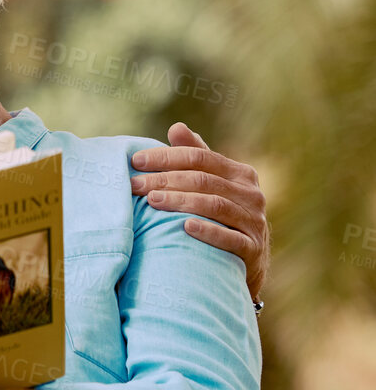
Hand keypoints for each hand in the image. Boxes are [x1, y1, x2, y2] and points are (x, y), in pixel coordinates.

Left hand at [131, 122, 267, 299]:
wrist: (248, 263)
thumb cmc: (222, 217)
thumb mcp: (214, 185)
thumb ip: (197, 157)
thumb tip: (177, 127)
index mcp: (240, 174)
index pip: (200, 157)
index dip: (167, 157)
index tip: (135, 161)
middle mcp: (251, 194)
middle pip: (203, 180)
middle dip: (165, 180)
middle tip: (134, 184)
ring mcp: (254, 221)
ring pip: (214, 205)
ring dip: (180, 201)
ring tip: (151, 201)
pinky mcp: (253, 248)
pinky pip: (230, 238)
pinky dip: (208, 231)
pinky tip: (184, 227)